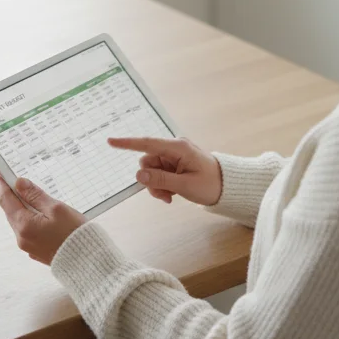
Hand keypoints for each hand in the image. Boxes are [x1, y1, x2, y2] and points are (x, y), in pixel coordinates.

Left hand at [0, 171, 85, 265]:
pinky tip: (36, 212)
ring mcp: (28, 246)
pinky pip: (27, 230)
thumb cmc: (74, 235)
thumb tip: (19, 184)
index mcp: (24, 225)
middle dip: (9, 194)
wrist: (87, 261)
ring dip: (19, 206)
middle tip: (9, 179)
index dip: (0, 184)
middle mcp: (21, 237)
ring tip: (24, 194)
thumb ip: (36, 196)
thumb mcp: (56, 209)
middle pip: (10, 211)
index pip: (6, 199)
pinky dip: (28, 218)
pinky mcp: (36, 250)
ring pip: (18, 221)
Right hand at [107, 137, 222, 205]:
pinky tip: (172, 195)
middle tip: (164, 195)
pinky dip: (162, 186)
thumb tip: (139, 174)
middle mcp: (174, 149)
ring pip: (151, 171)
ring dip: (156, 186)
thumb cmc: (211, 184)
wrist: (227, 188)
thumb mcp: (185, 185)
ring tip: (170, 197)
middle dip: (150, 180)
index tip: (111, 141)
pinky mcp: (174, 165)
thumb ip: (160, 180)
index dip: (128, 143)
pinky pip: (158, 175)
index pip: (147, 144)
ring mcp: (174, 157)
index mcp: (178, 148)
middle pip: (147, 162)